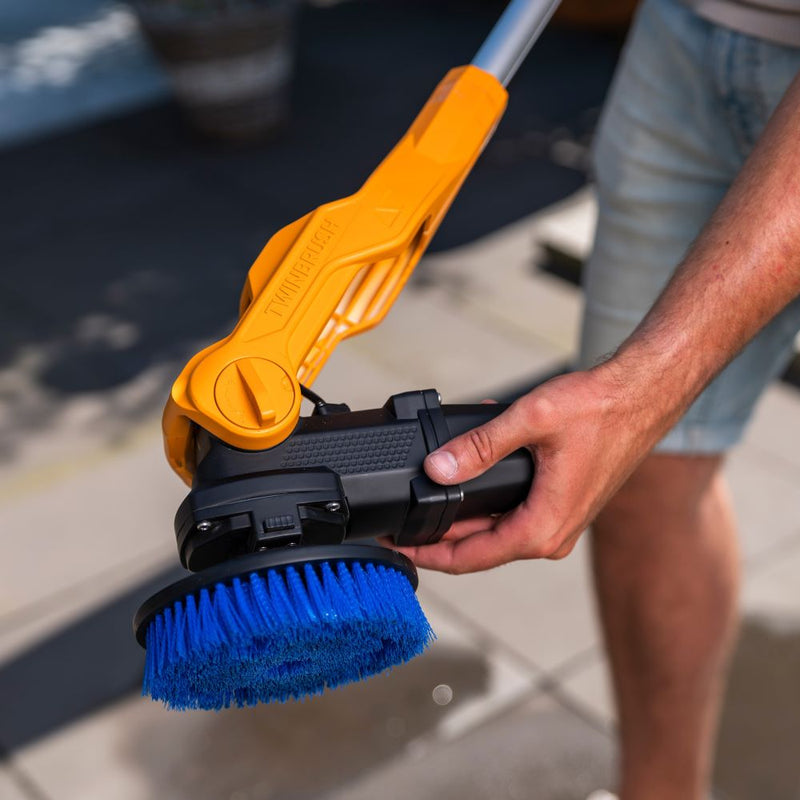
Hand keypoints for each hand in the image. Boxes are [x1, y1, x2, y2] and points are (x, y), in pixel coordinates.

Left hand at [391, 363, 665, 572]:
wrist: (643, 395)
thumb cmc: (601, 409)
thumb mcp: (530, 421)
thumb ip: (479, 446)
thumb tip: (437, 469)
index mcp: (542, 528)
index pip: (468, 559)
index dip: (426, 556)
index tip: (394, 548)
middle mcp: (551, 536)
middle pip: (478, 549)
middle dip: (437, 537)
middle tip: (399, 522)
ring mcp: (558, 522)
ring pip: (494, 531)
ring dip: (460, 516)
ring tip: (426, 494)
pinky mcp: (561, 505)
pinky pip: (512, 515)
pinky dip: (486, 500)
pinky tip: (467, 472)